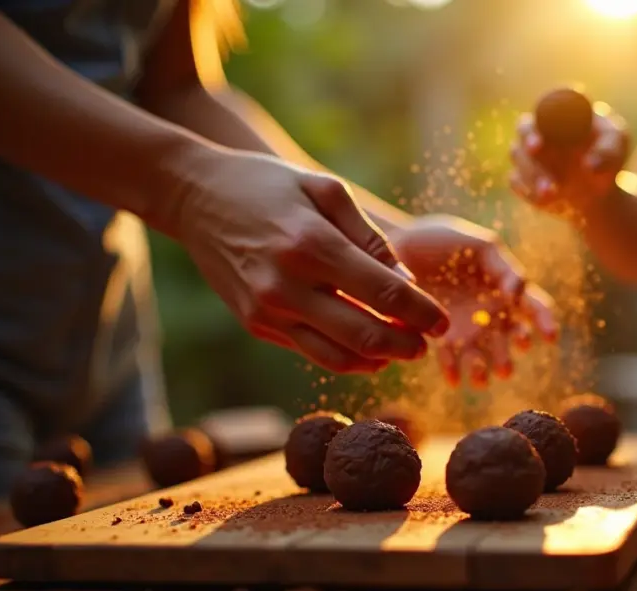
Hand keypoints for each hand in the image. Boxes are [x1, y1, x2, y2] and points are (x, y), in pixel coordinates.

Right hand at [166, 148, 448, 372]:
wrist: (195, 197)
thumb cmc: (269, 185)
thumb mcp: (325, 191)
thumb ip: (370, 238)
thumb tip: (406, 282)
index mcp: (312, 244)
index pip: (383, 292)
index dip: (421, 313)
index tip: (442, 323)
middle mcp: (288, 285)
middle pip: (365, 334)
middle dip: (405, 344)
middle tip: (427, 345)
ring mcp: (268, 310)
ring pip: (338, 356)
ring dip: (378, 359)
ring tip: (400, 350)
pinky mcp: (255, 324)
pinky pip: (311, 353)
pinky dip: (346, 358)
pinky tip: (367, 350)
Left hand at [391, 215, 558, 386]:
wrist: (399, 246)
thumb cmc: (443, 241)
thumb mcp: (477, 243)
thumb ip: (503, 265)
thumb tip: (519, 291)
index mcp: (506, 290)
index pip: (534, 307)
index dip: (546, 322)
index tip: (548, 337)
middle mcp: (492, 314)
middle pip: (508, 342)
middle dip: (508, 357)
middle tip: (505, 366)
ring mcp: (467, 328)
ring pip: (483, 357)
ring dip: (484, 371)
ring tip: (480, 376)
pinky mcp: (440, 337)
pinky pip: (450, 359)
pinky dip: (453, 370)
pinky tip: (453, 378)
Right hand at [509, 103, 628, 214]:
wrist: (597, 191)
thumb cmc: (608, 157)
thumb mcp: (617, 147)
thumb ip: (608, 150)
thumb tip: (590, 166)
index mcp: (563, 111)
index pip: (550, 101)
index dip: (547, 109)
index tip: (552, 118)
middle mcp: (540, 127)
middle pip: (525, 125)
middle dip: (528, 136)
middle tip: (536, 148)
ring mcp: (528, 152)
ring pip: (518, 154)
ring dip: (532, 172)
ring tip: (552, 192)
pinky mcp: (521, 175)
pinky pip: (516, 180)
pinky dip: (529, 191)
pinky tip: (547, 201)